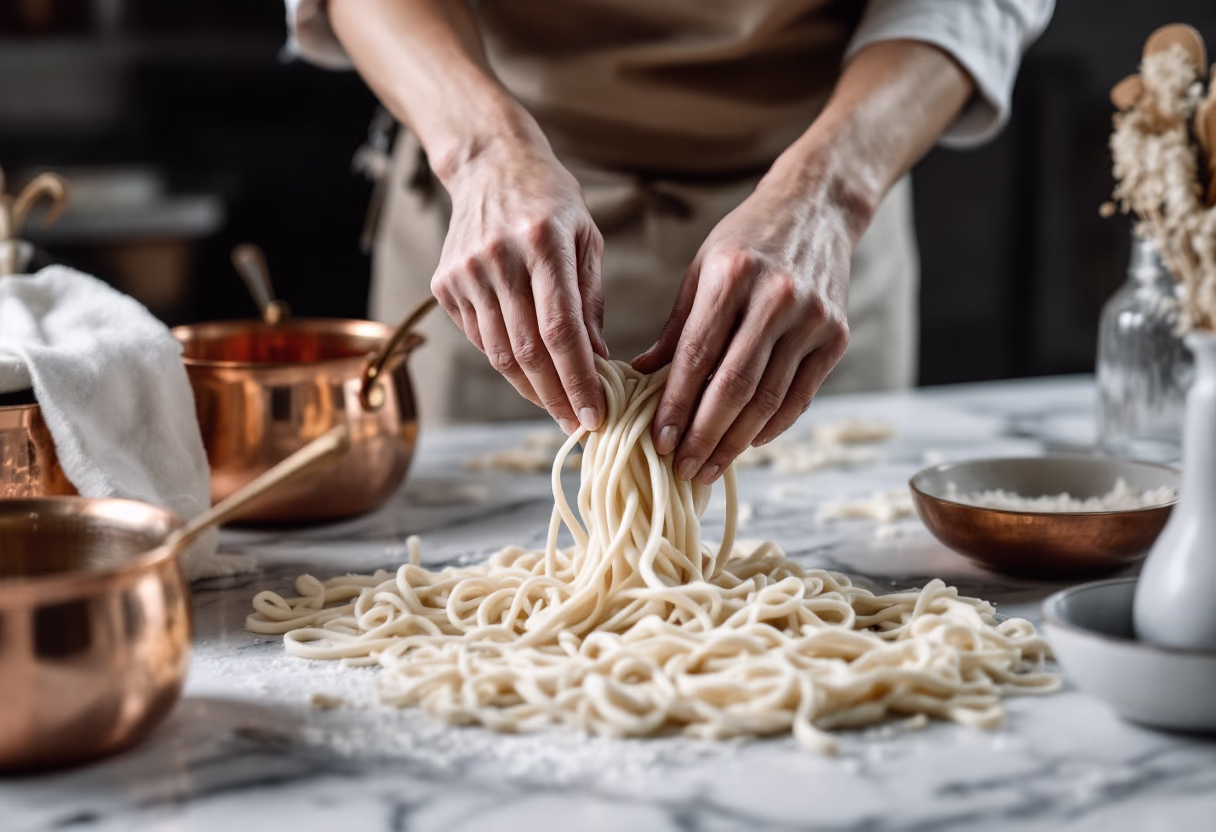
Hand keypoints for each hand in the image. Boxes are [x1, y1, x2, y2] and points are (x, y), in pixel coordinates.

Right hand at [430, 141, 607, 432]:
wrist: (489, 164)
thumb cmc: (551, 202)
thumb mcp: (587, 239)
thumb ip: (591, 302)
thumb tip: (600, 365)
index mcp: (544, 243)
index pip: (561, 330)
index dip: (578, 380)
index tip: (595, 415)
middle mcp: (500, 259)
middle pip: (528, 351)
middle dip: (557, 398)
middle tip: (579, 426)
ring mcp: (466, 272)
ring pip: (499, 353)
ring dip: (531, 390)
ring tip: (558, 408)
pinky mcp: (445, 284)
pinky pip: (480, 339)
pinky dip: (506, 363)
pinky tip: (529, 373)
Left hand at [632, 166, 857, 482]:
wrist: (816, 207)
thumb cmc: (747, 240)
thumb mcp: (702, 270)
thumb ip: (676, 327)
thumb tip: (640, 377)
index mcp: (732, 276)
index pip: (698, 356)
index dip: (676, 405)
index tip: (659, 441)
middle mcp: (775, 297)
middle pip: (735, 385)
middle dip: (704, 435)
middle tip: (682, 469)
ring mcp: (811, 317)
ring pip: (769, 398)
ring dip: (736, 442)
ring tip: (709, 467)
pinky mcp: (836, 335)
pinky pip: (801, 395)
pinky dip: (773, 426)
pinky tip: (749, 444)